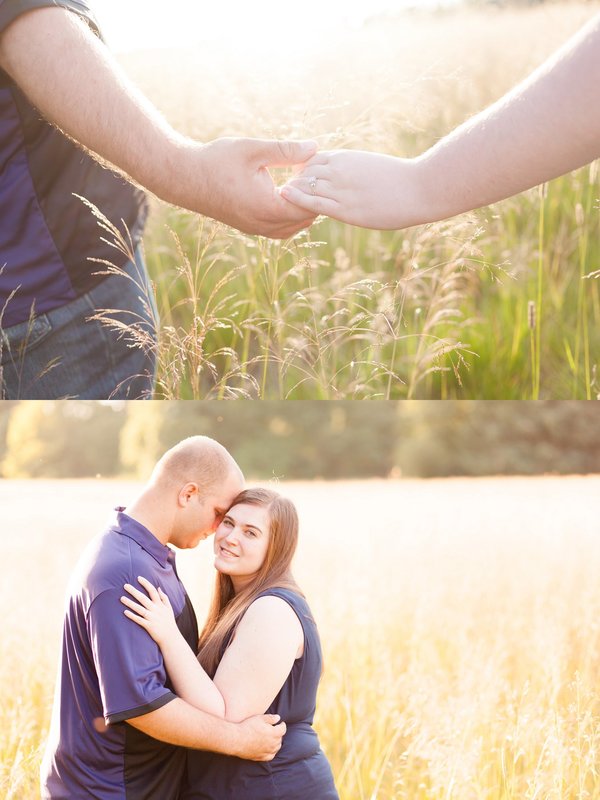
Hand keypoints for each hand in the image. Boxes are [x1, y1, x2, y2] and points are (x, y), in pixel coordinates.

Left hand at [121, 576, 177, 646]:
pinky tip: (125, 612)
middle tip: (125, 585)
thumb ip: (164, 597)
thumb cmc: (169, 622)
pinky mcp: (148, 626)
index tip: (139, 578)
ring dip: (130, 603)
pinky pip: (139, 620)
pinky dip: (132, 616)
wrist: (171, 637)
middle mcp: (155, 610)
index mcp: (160, 604)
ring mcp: (151, 618)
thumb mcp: (169, 608)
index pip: (152, 591)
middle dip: (134, 591)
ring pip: (139, 608)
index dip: (146, 583)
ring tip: (121, 598)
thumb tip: (158, 587)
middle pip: (143, 598)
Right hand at [187, 137, 319, 238]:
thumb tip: (314, 147)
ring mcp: (254, 229)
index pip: (308, 207)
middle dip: (312, 201)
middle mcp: (262, 225)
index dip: (317, 190)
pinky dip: (288, 218)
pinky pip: (277, 230)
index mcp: (267, 208)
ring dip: (300, 211)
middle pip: (303, 221)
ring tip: (302, 186)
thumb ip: (286, 150)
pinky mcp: (247, 228)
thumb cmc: (216, 160)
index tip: (317, 169)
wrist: (183, 177)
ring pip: (291, 229)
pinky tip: (287, 197)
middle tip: (313, 177)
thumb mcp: (253, 150)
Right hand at [233, 714, 286, 760]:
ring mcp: (267, 751)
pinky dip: (272, 752)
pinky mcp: (261, 757)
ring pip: (276, 748)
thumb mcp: (259, 718)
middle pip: (280, 739)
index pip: (283, 729)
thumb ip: (271, 718)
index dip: (282, 725)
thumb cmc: (248, 726)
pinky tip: (269, 748)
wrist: (237, 739)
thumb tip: (278, 718)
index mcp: (274, 733)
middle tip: (275, 729)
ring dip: (276, 742)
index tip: (281, 723)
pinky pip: (271, 756)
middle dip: (279, 733)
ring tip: (273, 738)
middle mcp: (272, 744)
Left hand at [280, 149, 424, 229]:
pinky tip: (284, 199)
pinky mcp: (344, 209)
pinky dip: (297, 200)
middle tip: (280, 189)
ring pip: (305, 186)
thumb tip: (349, 175)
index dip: (301, 169)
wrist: (418, 189)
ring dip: (292, 191)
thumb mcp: (371, 167)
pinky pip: (313, 203)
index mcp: (346, 158)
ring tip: (277, 197)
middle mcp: (339, 170)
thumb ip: (354, 170)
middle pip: (304, 171)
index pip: (312, 159)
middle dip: (293, 180)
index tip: (296, 178)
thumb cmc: (400, 180)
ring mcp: (341, 190)